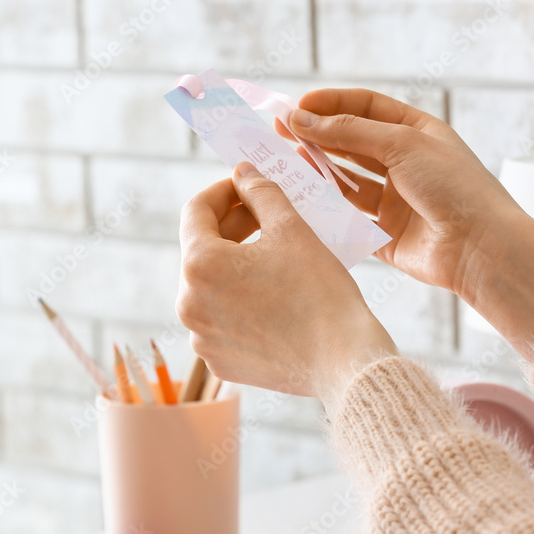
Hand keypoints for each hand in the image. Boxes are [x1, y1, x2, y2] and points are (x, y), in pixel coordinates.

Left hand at [176, 162, 397, 398]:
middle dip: (233, 227)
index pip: (195, 211)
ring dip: (236, 265)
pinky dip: (240, 301)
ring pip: (211, 286)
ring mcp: (201, 336)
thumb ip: (260, 192)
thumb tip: (243, 172)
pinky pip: (221, 319)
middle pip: (202, 250)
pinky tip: (272, 294)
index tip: (247, 185)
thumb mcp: (291, 229)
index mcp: (199, 265)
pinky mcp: (218, 360)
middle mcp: (188, 303)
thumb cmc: (319, 292)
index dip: (223, 191)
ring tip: (272, 255)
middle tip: (267, 215)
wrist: (344, 361)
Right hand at [279, 88, 533, 357]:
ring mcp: (393, 200)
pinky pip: (346, 218)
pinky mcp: (383, 234)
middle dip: (315, 136)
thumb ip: (348, 131)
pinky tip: (302, 198)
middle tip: (278, 132)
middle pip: (351, 143)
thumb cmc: (454, 187)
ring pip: (344, 181)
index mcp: (417, 133)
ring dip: (316, 171)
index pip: (366, 108)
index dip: (331, 104)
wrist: (481, 248)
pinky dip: (325, 208)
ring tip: (285, 163)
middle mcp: (404, 164)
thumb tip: (302, 118)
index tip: (296, 106)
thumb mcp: (401, 144)